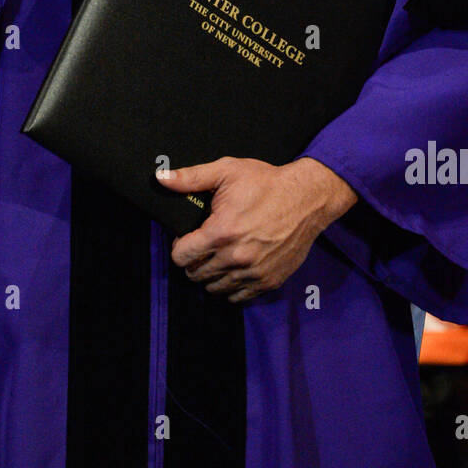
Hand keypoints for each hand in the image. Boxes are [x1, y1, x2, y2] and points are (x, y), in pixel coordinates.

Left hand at [160, 155, 357, 302]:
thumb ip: (191, 178)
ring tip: (217, 258)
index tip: (187, 238)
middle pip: (196, 275)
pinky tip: (233, 270)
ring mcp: (253, 272)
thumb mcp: (227, 171)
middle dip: (193, 262)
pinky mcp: (269, 281)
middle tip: (202, 247)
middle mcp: (235, 257)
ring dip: (210, 276)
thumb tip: (160, 178)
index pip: (181, 256)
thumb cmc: (266, 182)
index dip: (179, 247)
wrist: (307, 198)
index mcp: (221, 232)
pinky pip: (238, 297)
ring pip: (215, 288)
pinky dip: (231, 288)